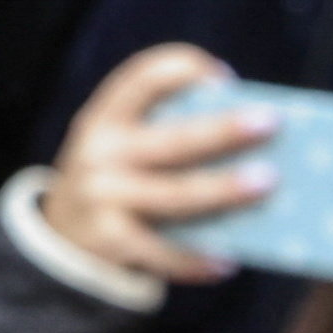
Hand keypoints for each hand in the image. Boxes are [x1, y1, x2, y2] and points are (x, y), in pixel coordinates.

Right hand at [32, 40, 266, 287]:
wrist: (62, 235)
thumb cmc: (120, 179)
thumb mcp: (125, 147)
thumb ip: (169, 136)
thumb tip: (253, 148)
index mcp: (106, 116)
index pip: (142, 79)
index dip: (183, 71)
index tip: (224, 78)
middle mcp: (99, 151)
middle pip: (173, 140)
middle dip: (223, 130)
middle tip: (270, 123)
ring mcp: (101, 197)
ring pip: (175, 195)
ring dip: (224, 189)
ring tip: (268, 184)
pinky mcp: (108, 240)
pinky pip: (162, 252)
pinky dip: (196, 258)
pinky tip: (228, 261)